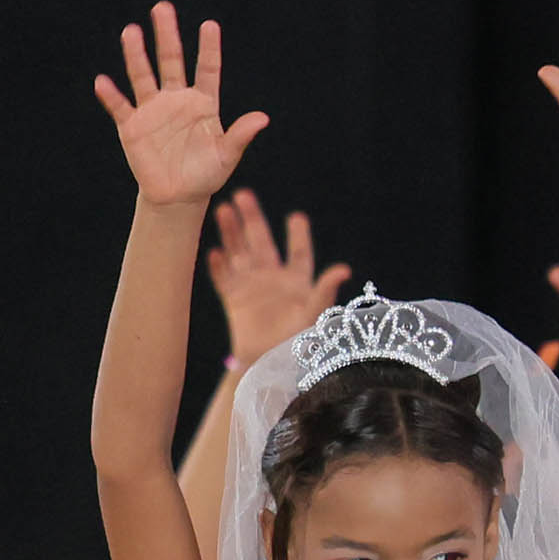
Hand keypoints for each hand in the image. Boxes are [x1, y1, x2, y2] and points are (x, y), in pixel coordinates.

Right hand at [91, 3, 266, 206]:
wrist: (179, 195)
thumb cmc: (206, 174)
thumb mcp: (227, 155)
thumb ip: (241, 135)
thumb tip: (263, 118)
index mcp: (203, 103)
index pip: (207, 69)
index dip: (208, 48)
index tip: (210, 25)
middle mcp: (176, 100)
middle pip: (171, 61)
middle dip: (167, 35)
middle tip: (162, 7)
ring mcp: (153, 110)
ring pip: (143, 76)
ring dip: (136, 55)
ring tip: (131, 31)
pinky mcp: (133, 126)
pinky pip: (121, 107)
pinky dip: (112, 96)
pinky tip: (103, 82)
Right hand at [204, 188, 352, 366]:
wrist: (268, 365)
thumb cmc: (297, 343)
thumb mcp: (314, 314)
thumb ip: (325, 290)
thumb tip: (344, 269)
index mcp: (298, 282)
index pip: (299, 253)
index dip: (298, 236)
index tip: (296, 217)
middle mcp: (273, 278)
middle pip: (262, 242)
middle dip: (253, 219)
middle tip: (243, 194)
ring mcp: (251, 286)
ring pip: (239, 252)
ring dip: (231, 232)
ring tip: (222, 209)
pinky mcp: (233, 297)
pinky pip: (223, 278)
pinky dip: (218, 265)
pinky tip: (213, 251)